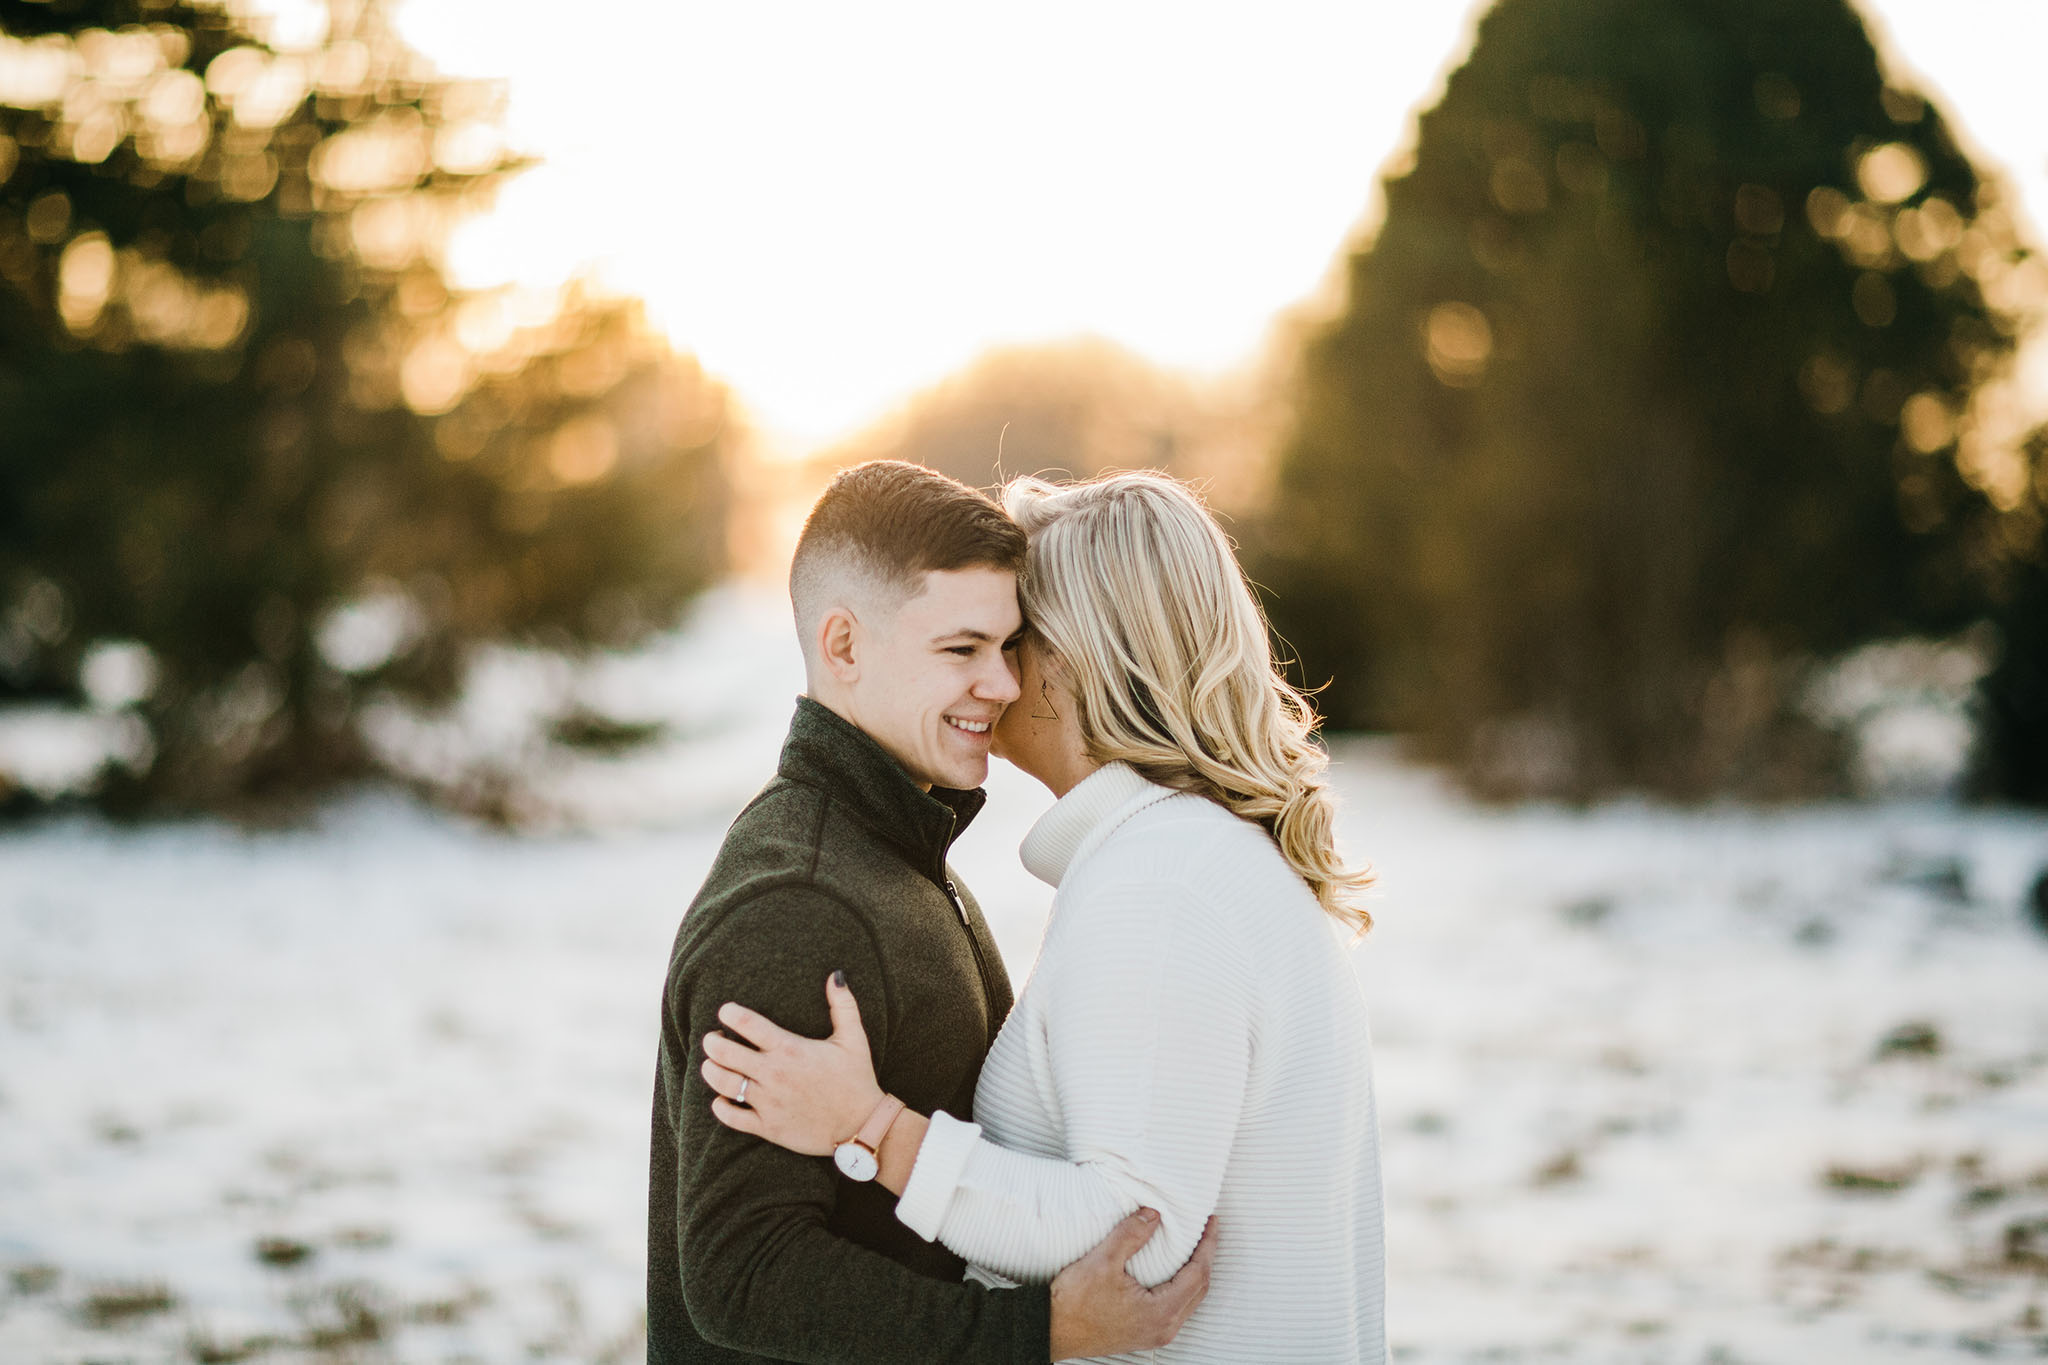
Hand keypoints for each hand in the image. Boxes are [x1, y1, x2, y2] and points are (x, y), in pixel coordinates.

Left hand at [703, 971, 883, 1156]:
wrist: (862, 1126)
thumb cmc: (856, 1079)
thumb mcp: (854, 1038)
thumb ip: (843, 1004)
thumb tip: (835, 975)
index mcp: (790, 1049)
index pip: (747, 1023)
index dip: (729, 1013)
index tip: (725, 1011)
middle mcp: (774, 1074)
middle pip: (725, 1053)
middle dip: (712, 1042)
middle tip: (713, 1039)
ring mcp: (769, 1102)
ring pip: (723, 1084)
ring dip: (710, 1071)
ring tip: (711, 1064)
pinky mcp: (768, 1127)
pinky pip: (731, 1118)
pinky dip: (720, 1107)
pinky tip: (721, 1099)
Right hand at [1048, 1209, 1215, 1360]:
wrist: (1051, 1330)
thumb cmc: (1073, 1305)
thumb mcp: (1102, 1262)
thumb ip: (1131, 1235)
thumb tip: (1153, 1215)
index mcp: (1160, 1312)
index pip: (1198, 1274)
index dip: (1207, 1245)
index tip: (1211, 1223)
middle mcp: (1164, 1327)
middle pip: (1199, 1289)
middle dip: (1206, 1257)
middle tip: (1207, 1230)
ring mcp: (1155, 1333)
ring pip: (1190, 1300)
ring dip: (1195, 1272)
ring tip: (1194, 1246)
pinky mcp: (1145, 1332)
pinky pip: (1176, 1307)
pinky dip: (1181, 1285)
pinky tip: (1172, 1270)